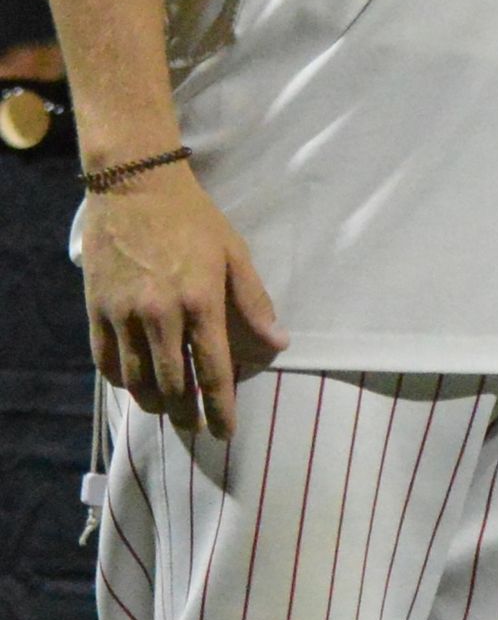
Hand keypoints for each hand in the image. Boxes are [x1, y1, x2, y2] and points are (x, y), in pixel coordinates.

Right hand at [80, 165, 285, 437]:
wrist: (135, 188)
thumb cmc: (194, 219)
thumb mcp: (235, 254)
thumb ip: (254, 302)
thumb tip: (278, 343)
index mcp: (200, 301)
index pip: (213, 369)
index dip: (220, 406)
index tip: (226, 431)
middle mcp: (159, 314)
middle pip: (171, 383)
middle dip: (186, 412)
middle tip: (197, 427)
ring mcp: (123, 313)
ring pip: (135, 378)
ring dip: (153, 402)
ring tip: (168, 410)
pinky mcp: (96, 309)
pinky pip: (105, 359)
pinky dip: (120, 380)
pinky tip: (134, 386)